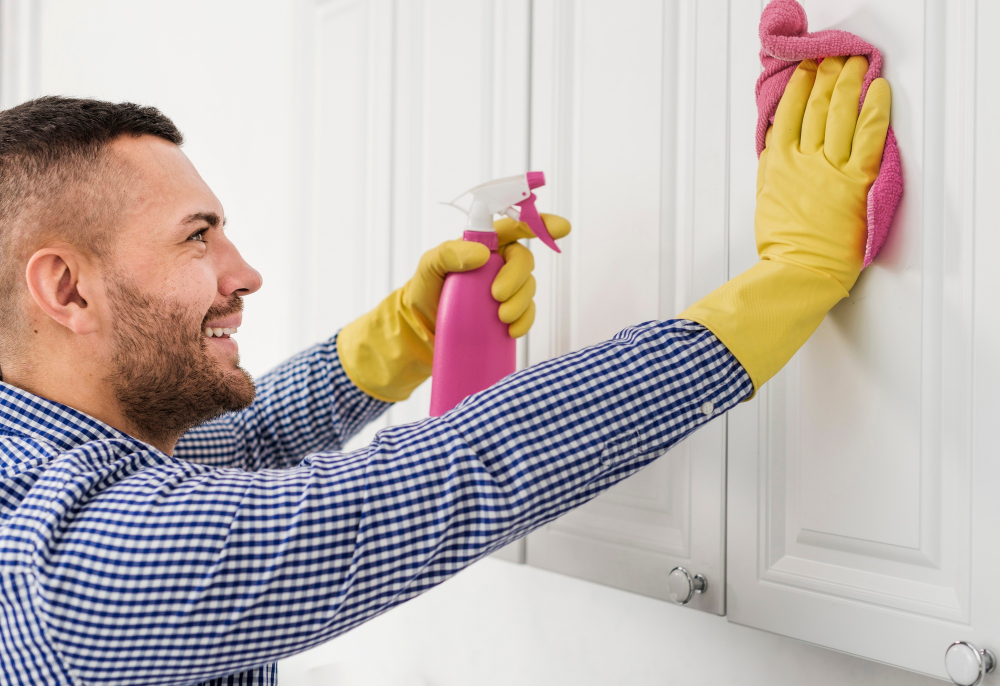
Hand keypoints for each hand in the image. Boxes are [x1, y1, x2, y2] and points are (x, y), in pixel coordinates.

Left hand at [338, 213, 570, 401]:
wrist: (422, 328)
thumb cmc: (425, 290)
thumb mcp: (429, 266)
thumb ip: (449, 253)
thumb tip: (483, 254)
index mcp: (485, 244)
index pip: (516, 227)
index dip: (541, 224)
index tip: (560, 228)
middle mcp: (499, 263)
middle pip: (525, 260)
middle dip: (518, 277)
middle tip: (497, 296)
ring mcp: (506, 289)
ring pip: (529, 288)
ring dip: (521, 302)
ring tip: (500, 318)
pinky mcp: (508, 314)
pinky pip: (528, 313)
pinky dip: (525, 321)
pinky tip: (511, 330)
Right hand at [680, 56, 890, 392]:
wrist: (798, 274)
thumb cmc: (781, 250)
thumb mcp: (766, 203)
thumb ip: (773, 174)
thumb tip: (777, 151)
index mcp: (778, 167)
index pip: (789, 117)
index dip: (798, 90)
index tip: (805, 72)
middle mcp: (803, 162)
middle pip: (816, 109)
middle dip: (826, 78)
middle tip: (834, 60)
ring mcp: (830, 170)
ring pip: (840, 114)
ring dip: (848, 84)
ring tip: (854, 65)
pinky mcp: (856, 182)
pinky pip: (868, 136)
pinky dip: (875, 109)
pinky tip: (878, 91)